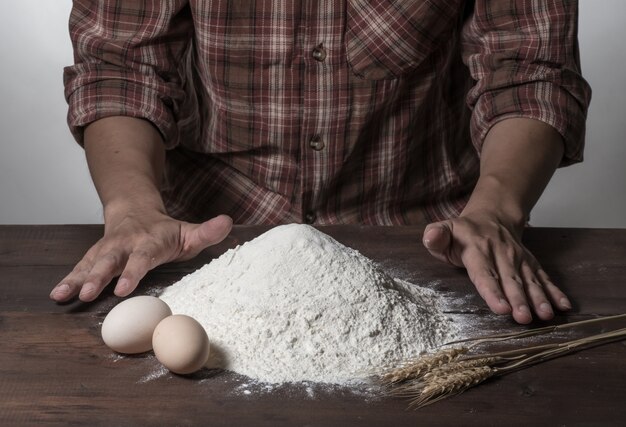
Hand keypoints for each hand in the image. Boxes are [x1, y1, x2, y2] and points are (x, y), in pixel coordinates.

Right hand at [50, 210, 231, 301]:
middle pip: (110, 259)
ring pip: (90, 263)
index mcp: (149, 241)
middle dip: (98, 276)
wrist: (135, 210)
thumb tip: (228, 223)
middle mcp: (124, 244)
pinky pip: (80, 267)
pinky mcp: (95, 256)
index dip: (132, 272)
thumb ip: (207, 231)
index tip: (123, 288)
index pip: (141, 257)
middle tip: (88, 292)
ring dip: (77, 279)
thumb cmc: (166, 231)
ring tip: (63, 295)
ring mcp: (107, 249)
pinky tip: (57, 294)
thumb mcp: (189, 231)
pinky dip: (68, 279)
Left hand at [422, 213, 571, 323]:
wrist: (492, 215)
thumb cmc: (461, 233)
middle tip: (524, 319)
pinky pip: (543, 276)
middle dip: (518, 300)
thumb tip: (431, 237)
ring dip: (538, 298)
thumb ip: (435, 236)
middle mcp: (501, 253)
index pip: (484, 273)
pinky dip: (554, 291)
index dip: (492, 291)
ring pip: (529, 279)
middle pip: (510, 280)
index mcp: (477, 249)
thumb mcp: (444, 230)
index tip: (501, 308)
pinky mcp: (530, 262)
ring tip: (546, 316)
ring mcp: (518, 258)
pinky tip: (563, 306)